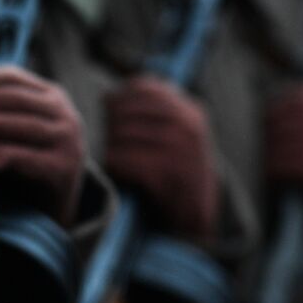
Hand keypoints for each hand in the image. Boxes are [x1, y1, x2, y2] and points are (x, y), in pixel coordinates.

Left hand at [0, 66, 85, 224]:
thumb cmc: (25, 164)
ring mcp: (67, 140)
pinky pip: (21, 155)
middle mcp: (64, 114)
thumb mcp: (15, 130)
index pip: (12, 77)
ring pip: (16, 125)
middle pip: (13, 99)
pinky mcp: (62, 167)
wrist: (52, 207)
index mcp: (52, 96)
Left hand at [104, 76, 217, 240]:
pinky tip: (120, 173)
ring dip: (112, 149)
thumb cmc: (176, 172)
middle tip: (113, 143)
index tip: (111, 113)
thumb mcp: (176, 135)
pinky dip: (115, 166)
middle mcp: (186, 126)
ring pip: (121, 135)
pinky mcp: (166, 172)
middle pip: (126, 111)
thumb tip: (106, 95)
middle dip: (112, 126)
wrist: (196, 214)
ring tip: (117, 161)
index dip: (119, 99)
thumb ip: (151, 113)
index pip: (143, 88)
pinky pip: (123, 159)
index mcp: (189, 111)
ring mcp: (178, 148)